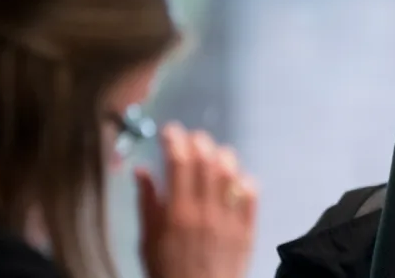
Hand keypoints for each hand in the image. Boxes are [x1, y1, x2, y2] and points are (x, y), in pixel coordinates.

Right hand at [136, 124, 257, 277]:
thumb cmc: (167, 271)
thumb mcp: (148, 240)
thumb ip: (147, 203)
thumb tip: (141, 170)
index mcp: (177, 212)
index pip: (179, 162)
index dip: (174, 140)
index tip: (169, 131)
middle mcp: (206, 211)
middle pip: (207, 162)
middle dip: (199, 142)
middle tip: (193, 138)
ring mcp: (230, 219)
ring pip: (232, 174)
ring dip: (223, 157)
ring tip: (214, 153)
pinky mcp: (248, 229)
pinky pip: (252, 196)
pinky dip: (245, 181)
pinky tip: (237, 177)